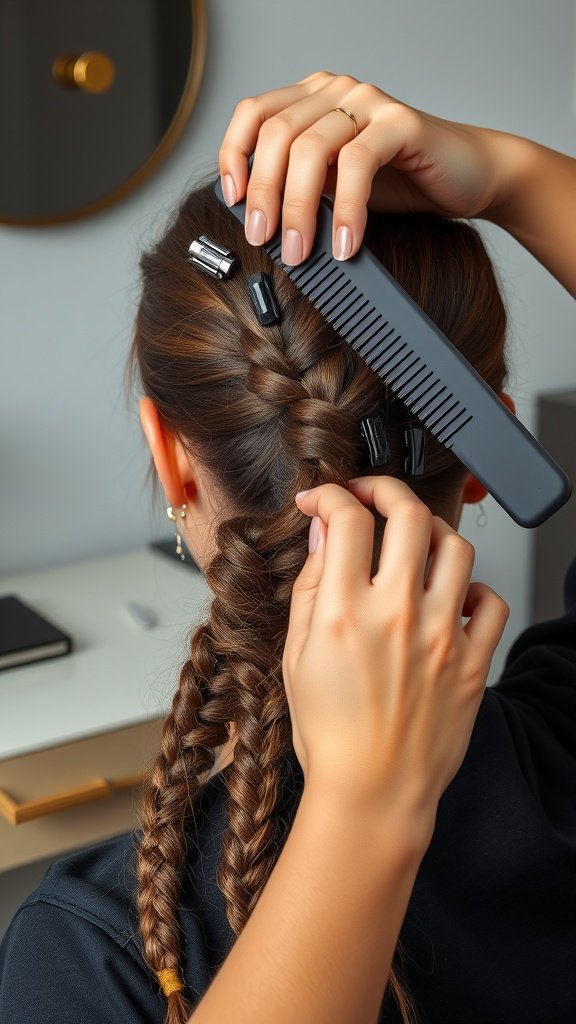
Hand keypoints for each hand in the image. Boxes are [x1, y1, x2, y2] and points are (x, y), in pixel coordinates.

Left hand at [219, 71, 511, 264]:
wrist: (468, 177)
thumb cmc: (399, 183)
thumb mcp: (333, 187)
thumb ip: (299, 189)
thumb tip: (256, 223)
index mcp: (311, 99)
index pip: (253, 114)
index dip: (234, 156)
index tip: (233, 202)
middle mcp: (336, 92)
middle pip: (277, 136)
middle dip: (265, 196)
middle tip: (266, 242)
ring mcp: (368, 102)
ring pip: (311, 149)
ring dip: (299, 209)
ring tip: (302, 252)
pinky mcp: (400, 122)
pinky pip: (358, 165)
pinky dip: (346, 210)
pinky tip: (344, 244)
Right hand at [282, 477, 508, 841]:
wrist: (372, 792)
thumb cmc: (330, 734)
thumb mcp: (297, 654)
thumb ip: (311, 587)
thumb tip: (324, 534)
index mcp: (346, 612)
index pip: (348, 518)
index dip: (331, 495)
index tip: (322, 500)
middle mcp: (399, 615)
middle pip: (408, 514)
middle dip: (384, 488)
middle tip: (370, 495)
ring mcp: (443, 636)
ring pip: (455, 547)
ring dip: (430, 531)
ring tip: (413, 541)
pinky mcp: (473, 662)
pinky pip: (491, 602)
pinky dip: (472, 589)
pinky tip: (450, 597)